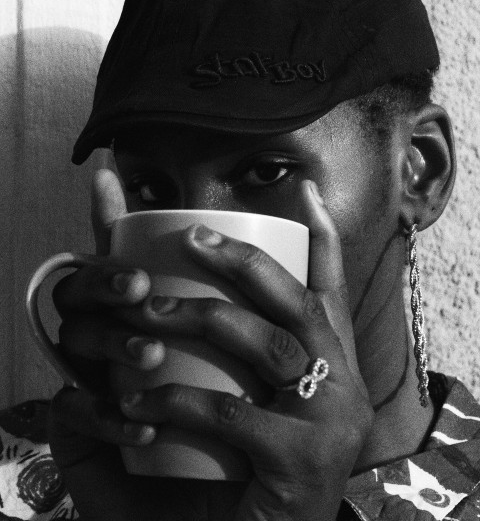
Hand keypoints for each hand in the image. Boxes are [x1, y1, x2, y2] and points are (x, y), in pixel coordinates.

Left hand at [49, 172, 372, 520]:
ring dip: (200, 317)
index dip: (323, 237)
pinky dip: (178, 403)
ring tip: (145, 312)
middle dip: (243, 259)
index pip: (332, 288)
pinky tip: (136, 404)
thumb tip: (164, 299)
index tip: (305, 190)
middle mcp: (341, 382)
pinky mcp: (305, 463)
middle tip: (189, 235)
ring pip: (268, 343)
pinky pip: (232, 414)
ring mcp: (330, 421)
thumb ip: (212, 358)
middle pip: (298, 301)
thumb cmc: (240, 472)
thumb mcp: (233, 402)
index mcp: (329, 361)